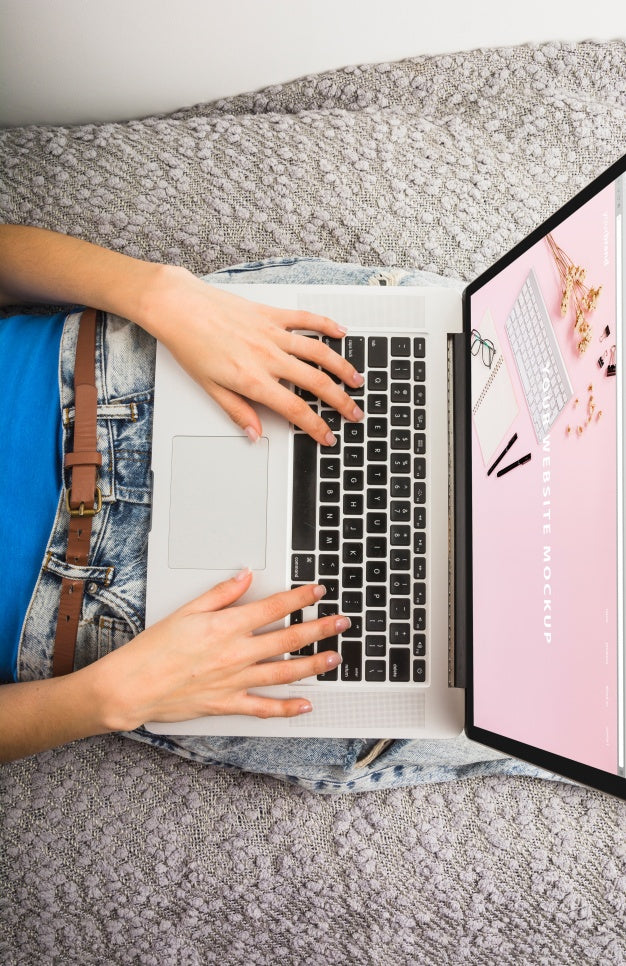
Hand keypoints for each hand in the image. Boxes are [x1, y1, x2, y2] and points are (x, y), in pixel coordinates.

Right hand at [91, 572, 344, 730]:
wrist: (132, 686)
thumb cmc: (153, 649)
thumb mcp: (186, 611)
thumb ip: (220, 594)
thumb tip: (245, 576)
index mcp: (226, 627)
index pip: (273, 607)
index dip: (300, 597)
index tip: (318, 591)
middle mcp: (236, 653)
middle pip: (288, 638)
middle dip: (319, 628)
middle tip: (342, 623)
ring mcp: (234, 681)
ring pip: (284, 672)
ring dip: (313, 665)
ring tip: (334, 658)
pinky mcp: (227, 704)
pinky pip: (263, 707)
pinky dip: (286, 708)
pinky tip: (305, 704)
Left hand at [140, 265, 364, 444]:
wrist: (179, 307)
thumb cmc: (190, 344)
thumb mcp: (210, 387)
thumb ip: (237, 411)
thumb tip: (253, 433)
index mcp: (253, 380)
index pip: (295, 410)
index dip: (316, 427)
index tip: (327, 436)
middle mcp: (268, 357)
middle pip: (316, 383)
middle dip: (340, 402)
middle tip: (355, 413)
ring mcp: (272, 334)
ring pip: (319, 352)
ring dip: (342, 368)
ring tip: (357, 380)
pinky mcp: (271, 314)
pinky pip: (306, 320)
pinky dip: (326, 326)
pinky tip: (341, 333)